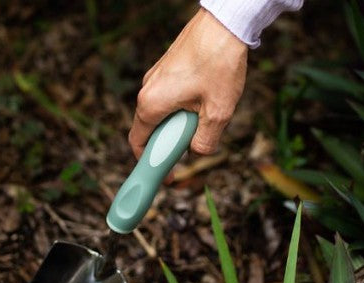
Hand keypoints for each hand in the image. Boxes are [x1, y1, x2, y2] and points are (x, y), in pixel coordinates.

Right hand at [128, 8, 247, 157]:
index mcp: (152, 104)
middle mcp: (147, 90)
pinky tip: (206, 100)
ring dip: (181, 124)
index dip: (151, 165)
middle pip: (152, 130)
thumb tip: (198, 153)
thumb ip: (205, 141)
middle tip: (194, 146)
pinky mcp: (167, 69)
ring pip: (163, 113)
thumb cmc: (219, 64)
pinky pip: (170, 98)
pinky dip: (184, 107)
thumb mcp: (218, 112)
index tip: (167, 177)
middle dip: (172, 143)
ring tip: (207, 117)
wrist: (224, 23)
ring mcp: (156, 78)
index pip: (139, 144)